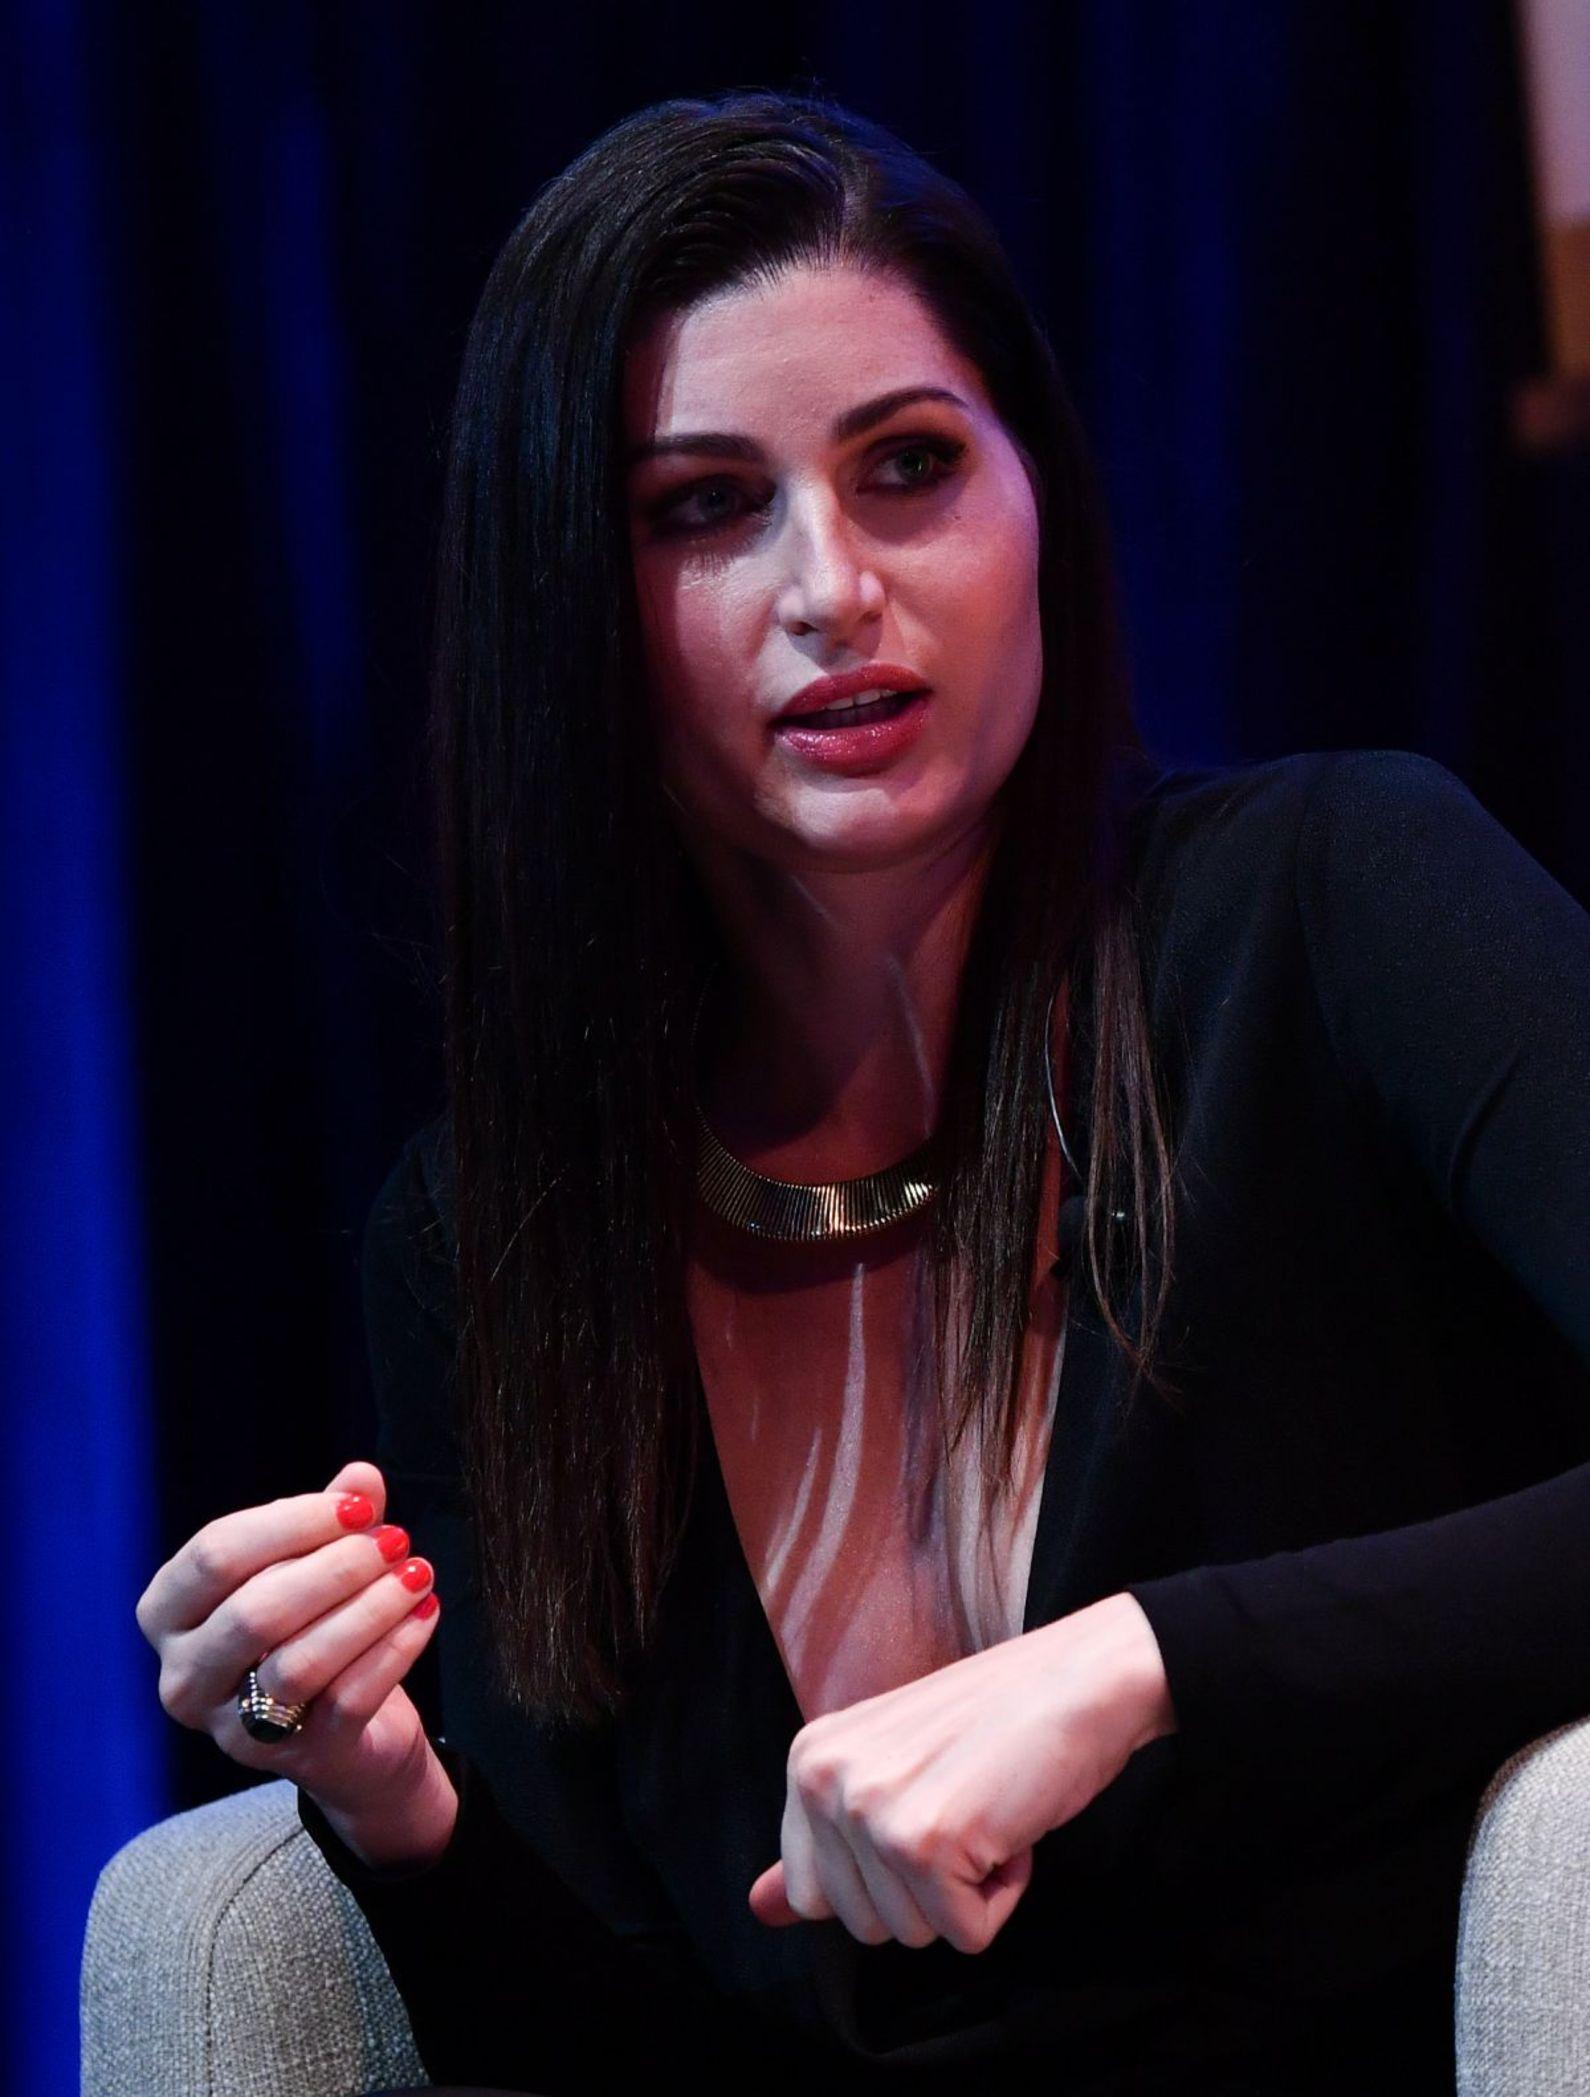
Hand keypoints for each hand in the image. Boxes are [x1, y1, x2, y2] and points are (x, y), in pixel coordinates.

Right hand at [136, 1458, 456, 1866]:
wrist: (350, 1734)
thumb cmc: (313, 1627)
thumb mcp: (316, 1563)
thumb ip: (333, 1518)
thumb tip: (361, 1476)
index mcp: (170, 1613)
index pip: (216, 1555)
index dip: (292, 1522)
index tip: (357, 1506)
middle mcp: (185, 1678)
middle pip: (254, 1613)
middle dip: (334, 1567)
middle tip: (394, 1540)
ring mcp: (235, 1730)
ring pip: (299, 1663)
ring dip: (369, 1608)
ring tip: (417, 1572)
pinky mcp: (299, 1759)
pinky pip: (349, 1698)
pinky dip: (395, 1647)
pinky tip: (425, 1610)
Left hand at [747, 1592, 1174, 1954]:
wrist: (1079, 1679)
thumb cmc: (999, 1722)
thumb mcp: (895, 1770)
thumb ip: (822, 1845)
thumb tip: (759, 1908)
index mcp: (809, 1758)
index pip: (811, 1893)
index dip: (883, 1876)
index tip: (926, 1811)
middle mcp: (824, 1779)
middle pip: (861, 1925)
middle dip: (926, 1889)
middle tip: (965, 1807)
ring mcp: (870, 1810)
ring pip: (913, 1935)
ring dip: (968, 1890)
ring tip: (987, 1809)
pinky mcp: (924, 1844)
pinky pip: (967, 1935)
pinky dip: (1006, 1896)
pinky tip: (1010, 1824)